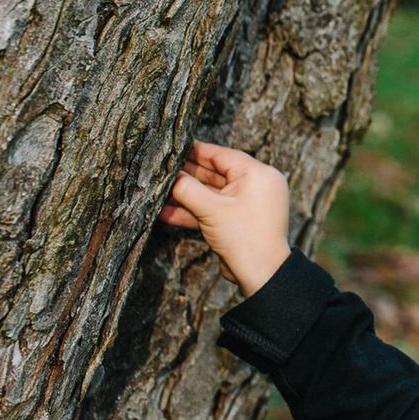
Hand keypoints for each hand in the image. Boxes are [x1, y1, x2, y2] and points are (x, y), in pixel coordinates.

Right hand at [159, 140, 292, 296]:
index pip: (223, 155)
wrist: (261, 273)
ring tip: (158, 191)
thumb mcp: (211, 209)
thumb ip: (188, 190)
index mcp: (257, 174)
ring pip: (212, 194)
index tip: (175, 146)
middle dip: (188, 174)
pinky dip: (193, 211)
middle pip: (215, 173)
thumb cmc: (243, 235)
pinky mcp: (237, 220)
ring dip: (186, 195)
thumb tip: (170, 177)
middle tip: (162, 169)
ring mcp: (247, 203)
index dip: (197, 151)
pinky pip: (213, 210)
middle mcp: (255, 185)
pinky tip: (165, 212)